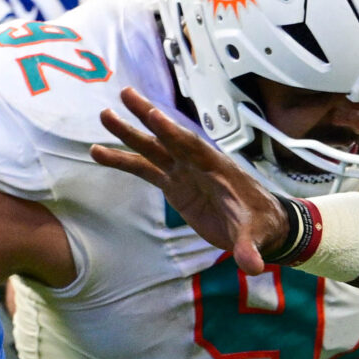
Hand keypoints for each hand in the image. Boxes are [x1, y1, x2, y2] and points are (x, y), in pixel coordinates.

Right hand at [90, 87, 289, 272]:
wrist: (260, 226)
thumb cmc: (260, 225)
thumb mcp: (255, 237)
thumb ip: (249, 249)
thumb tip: (252, 266)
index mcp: (217, 169)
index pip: (193, 148)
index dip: (174, 133)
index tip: (154, 115)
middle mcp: (198, 165)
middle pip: (169, 137)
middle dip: (148, 117)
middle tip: (126, 93)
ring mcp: (184, 173)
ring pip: (153, 148)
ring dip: (129, 133)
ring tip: (105, 115)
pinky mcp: (174, 186)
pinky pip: (145, 170)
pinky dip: (123, 161)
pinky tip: (98, 153)